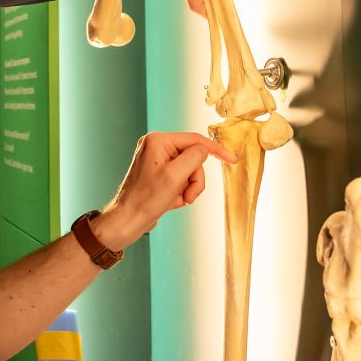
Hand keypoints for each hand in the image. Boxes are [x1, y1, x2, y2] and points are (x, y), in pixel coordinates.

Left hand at [92, 132, 237, 250]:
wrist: (128, 220)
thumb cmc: (147, 199)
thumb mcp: (175, 176)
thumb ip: (194, 157)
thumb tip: (204, 149)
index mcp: (158, 140)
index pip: (196, 140)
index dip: (216, 150)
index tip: (232, 160)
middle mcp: (156, 146)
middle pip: (193, 158)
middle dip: (194, 179)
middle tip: (187, 196)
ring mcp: (156, 160)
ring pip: (189, 171)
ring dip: (188, 188)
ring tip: (178, 201)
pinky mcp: (157, 173)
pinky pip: (180, 179)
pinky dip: (180, 192)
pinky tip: (171, 202)